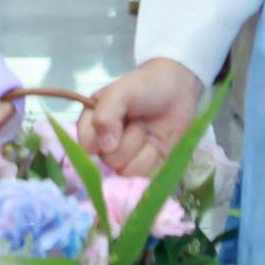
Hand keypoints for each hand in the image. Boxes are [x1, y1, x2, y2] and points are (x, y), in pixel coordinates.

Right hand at [81, 58, 205, 177]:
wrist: (178, 90)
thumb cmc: (145, 87)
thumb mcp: (120, 92)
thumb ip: (105, 116)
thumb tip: (106, 148)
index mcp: (92, 125)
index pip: (86, 147)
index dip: (101, 139)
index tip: (118, 121)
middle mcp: (106, 145)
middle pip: (109, 160)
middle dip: (128, 140)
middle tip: (138, 120)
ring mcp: (127, 158)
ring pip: (127, 172)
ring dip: (142, 150)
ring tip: (148, 130)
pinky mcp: (146, 167)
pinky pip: (145, 177)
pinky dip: (154, 160)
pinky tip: (158, 144)